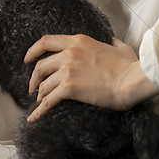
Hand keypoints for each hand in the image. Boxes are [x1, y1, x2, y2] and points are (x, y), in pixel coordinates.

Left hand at [24, 34, 158, 121]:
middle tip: (33, 87)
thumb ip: (112, 42)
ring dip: (39, 94)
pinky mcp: (69, 87)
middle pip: (41, 65)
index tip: (27, 59)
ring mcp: (67, 70)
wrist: (131, 80)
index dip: (33, 50)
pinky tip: (34, 117)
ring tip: (40, 100)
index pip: (46, 41)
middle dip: (34, 78)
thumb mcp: (120, 47)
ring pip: (43, 83)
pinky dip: (39, 110)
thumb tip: (112, 41)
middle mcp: (69, 53)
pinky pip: (48, 100)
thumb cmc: (129, 66)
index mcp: (78, 41)